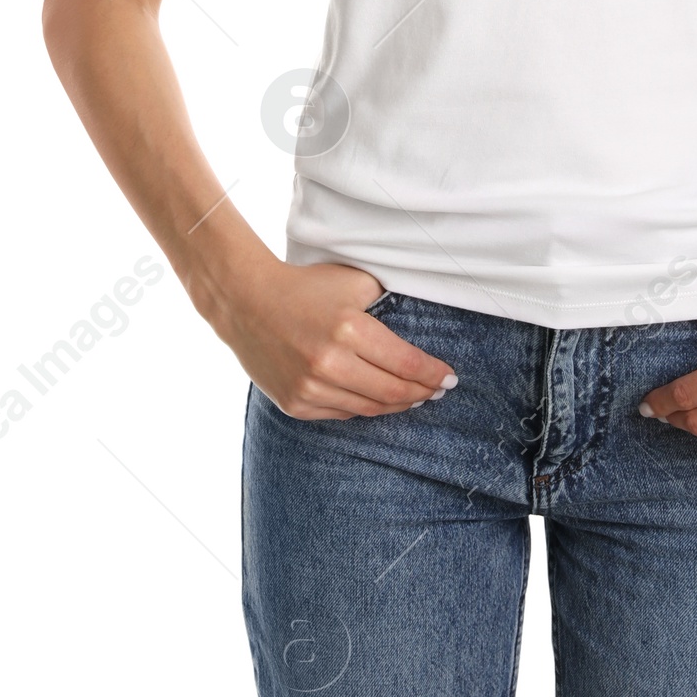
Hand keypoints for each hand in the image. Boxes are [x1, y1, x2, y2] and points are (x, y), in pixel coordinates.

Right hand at [207, 255, 456, 420]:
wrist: (246, 303)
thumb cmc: (305, 287)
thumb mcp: (353, 281)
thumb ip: (388, 299)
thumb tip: (422, 323)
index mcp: (349, 330)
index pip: (407, 363)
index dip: (434, 374)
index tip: (450, 378)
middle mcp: (330, 364)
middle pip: (393, 392)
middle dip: (422, 393)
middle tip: (438, 390)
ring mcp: (310, 388)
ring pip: (369, 408)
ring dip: (397, 405)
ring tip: (413, 398)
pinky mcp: (295, 404)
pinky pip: (342, 414)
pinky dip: (364, 408)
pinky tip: (377, 400)